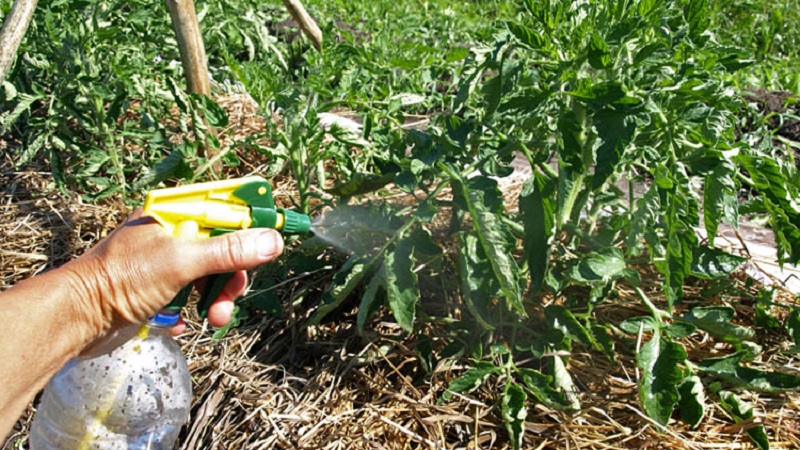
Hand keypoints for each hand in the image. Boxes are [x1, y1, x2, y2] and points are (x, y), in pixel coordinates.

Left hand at [63, 208, 283, 337]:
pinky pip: (191, 295)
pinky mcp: (157, 289)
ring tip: (212, 318)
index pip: (226, 207)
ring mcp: (164, 262)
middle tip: (231, 295)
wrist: (76, 319)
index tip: (278, 235)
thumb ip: (228, 251)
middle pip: (224, 246)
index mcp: (175, 213)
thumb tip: (273, 241)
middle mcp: (171, 234)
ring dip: (217, 299)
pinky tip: (179, 321)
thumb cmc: (119, 280)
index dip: (253, 220)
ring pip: (210, 275)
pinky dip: (192, 309)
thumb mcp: (181, 262)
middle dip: (233, 275)